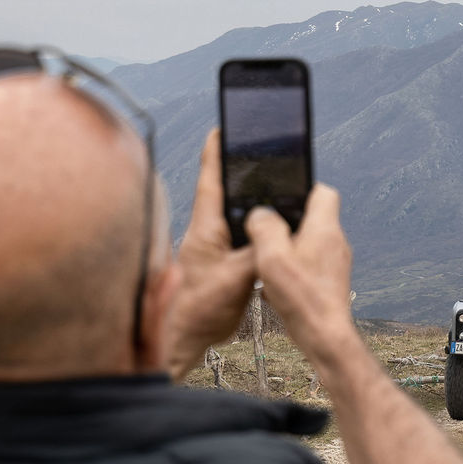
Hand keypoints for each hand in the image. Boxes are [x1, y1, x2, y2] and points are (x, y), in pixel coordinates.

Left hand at [162, 129, 260, 379]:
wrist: (186, 337)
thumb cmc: (200, 308)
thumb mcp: (236, 277)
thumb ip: (258, 251)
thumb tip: (276, 232)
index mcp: (206, 227)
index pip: (210, 179)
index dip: (216, 151)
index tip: (223, 126)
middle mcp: (208, 231)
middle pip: (224, 190)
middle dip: (239, 169)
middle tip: (256, 148)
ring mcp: (215, 247)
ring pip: (235, 214)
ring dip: (250, 199)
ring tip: (271, 184)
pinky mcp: (224, 263)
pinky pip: (243, 236)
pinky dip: (256, 228)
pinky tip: (272, 229)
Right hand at [245, 184, 359, 368]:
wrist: (324, 337)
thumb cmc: (302, 298)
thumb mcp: (273, 257)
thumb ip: (264, 228)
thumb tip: (260, 213)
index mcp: (325, 228)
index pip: (323, 191)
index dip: (301, 187)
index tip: (280, 194)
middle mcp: (335, 242)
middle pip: (312, 217)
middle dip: (287, 221)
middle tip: (265, 230)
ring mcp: (334, 263)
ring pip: (308, 242)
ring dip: (287, 247)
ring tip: (266, 259)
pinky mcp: (329, 281)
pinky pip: (308, 264)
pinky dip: (292, 267)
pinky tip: (274, 283)